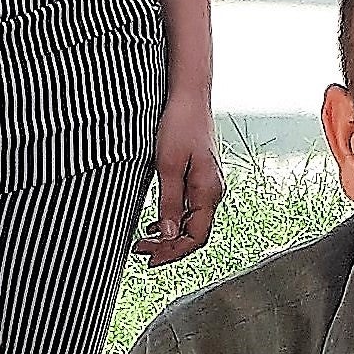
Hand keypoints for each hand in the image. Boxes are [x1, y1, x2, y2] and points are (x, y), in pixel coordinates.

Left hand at [136, 92, 225, 267]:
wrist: (188, 94)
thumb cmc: (179, 123)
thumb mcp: (167, 165)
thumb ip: (169, 202)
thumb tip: (168, 235)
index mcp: (208, 190)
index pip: (196, 236)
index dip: (174, 253)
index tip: (150, 259)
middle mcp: (212, 190)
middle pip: (195, 232)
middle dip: (169, 247)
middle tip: (141, 252)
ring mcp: (207, 183)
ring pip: (191, 221)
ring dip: (169, 235)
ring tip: (144, 241)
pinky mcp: (199, 175)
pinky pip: (189, 207)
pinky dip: (173, 219)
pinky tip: (156, 223)